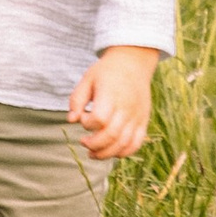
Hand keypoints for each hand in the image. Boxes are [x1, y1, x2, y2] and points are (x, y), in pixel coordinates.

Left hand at [68, 45, 158, 162]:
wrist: (134, 63)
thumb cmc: (106, 71)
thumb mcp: (88, 79)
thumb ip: (77, 99)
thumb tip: (71, 120)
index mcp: (111, 95)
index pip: (100, 118)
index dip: (87, 124)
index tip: (83, 118)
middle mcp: (126, 107)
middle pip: (111, 135)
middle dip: (94, 144)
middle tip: (83, 142)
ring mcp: (137, 116)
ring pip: (124, 143)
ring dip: (106, 154)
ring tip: (92, 153)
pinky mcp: (143, 121)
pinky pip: (136, 143)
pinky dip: (123, 152)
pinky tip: (111, 152)